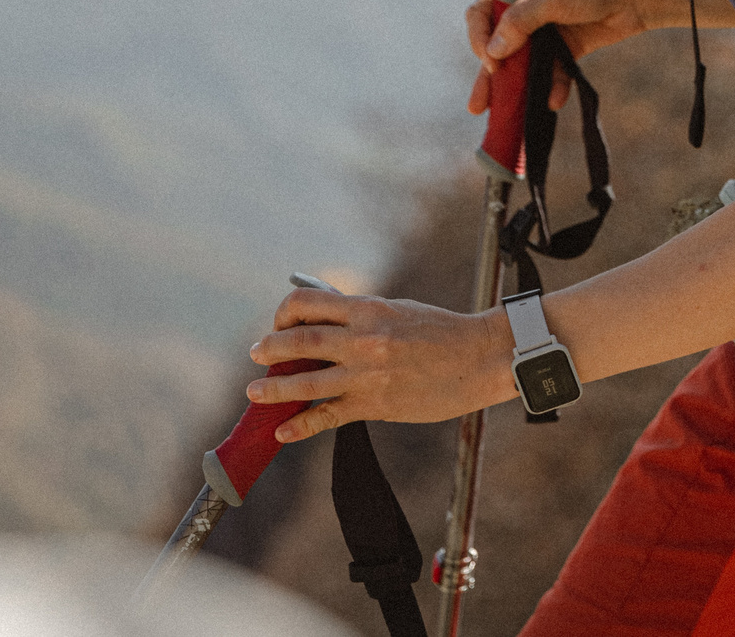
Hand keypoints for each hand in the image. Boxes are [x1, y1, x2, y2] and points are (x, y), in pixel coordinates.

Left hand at [247, 287, 516, 440]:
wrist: (481, 358)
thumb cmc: (442, 331)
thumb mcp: (399, 309)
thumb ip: (363, 314)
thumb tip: (327, 320)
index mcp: (368, 308)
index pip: (308, 304)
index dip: (285, 313)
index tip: (281, 324)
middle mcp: (363, 339)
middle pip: (299, 341)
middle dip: (270, 348)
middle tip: (256, 354)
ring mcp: (368, 374)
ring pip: (306, 381)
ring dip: (273, 388)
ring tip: (253, 393)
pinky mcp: (376, 404)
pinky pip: (328, 416)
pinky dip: (301, 425)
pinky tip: (284, 430)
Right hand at [462, 0, 669, 113]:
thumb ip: (521, 20)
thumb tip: (493, 51)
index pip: (483, 12)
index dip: (480, 38)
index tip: (491, 61)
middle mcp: (529, 9)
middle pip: (499, 44)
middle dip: (488, 75)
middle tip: (479, 104)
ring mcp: (549, 30)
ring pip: (524, 63)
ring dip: (516, 88)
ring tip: (506, 114)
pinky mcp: (569, 47)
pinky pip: (554, 71)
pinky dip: (552, 86)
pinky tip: (554, 100)